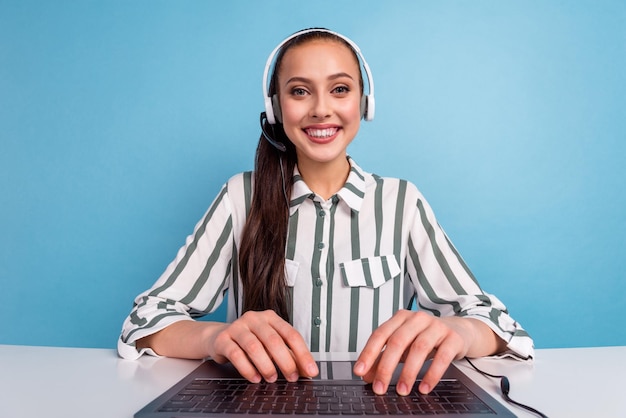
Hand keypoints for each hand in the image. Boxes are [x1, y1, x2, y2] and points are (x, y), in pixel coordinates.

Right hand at [207, 310, 318, 382]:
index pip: (291, 334)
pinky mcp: (223, 339)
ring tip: (272, 378)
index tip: (311, 371)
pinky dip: (247, 369)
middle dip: (285, 362)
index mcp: (271, 318)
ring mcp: (237, 327)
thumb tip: (307, 371)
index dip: (303, 354)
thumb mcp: (271, 346)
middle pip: (274, 340)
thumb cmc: (251, 341)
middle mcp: (255, 319)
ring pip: (254, 347)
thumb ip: (289, 356)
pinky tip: (255, 378)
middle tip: (291, 377)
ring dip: (266, 366)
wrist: (219, 337)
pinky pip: (236, 354)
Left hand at [353, 310, 476, 395]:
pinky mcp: (453, 338)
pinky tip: (424, 387)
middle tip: (380, 387)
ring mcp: (436, 327)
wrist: (459, 330)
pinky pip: (442, 357)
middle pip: (398, 341)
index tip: (359, 371)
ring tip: (402, 390)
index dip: (368, 353)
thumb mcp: (403, 346)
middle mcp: (417, 319)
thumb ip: (383, 358)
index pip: (380, 334)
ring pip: (419, 348)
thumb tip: (366, 375)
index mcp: (401, 318)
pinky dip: (432, 374)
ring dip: (408, 373)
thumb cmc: (426, 337)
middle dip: (386, 367)